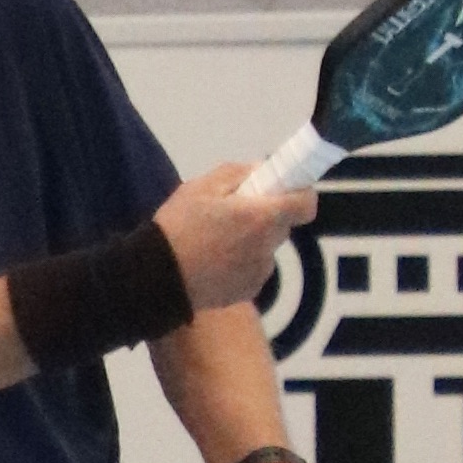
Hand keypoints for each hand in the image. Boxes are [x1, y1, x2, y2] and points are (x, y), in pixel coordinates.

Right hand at [158, 165, 316, 310]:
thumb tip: (262, 171)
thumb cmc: (178, 227)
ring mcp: (260, 273)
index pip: (306, 204)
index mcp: (262, 217)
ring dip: (252, 241)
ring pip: (266, 248)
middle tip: (233, 214)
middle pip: (282, 225)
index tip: (280, 190)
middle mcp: (268, 247)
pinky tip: (214, 263)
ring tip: (217, 242)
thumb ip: (238, 173)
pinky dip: (242, 263)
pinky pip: (254, 269)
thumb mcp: (201, 187)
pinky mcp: (249, 291)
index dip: (299, 193)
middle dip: (265, 216)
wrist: (156, 279)